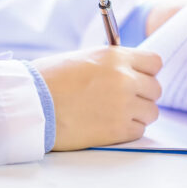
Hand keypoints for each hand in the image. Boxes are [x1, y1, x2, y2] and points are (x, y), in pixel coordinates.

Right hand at [32, 46, 162, 150]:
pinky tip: (108, 124)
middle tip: (125, 99)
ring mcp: (123, 105)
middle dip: (143, 94)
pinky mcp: (118, 130)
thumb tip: (132, 70)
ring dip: (137, 114)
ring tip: (115, 113)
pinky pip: (139, 129)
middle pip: (155, 89)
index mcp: (116, 57)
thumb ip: (113, 63)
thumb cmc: (51, 80)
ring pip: (151, 112)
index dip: (146, 71)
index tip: (138, 77)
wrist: (31, 105)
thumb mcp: (85, 58)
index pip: (155, 62)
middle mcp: (125, 79)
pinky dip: (128, 129)